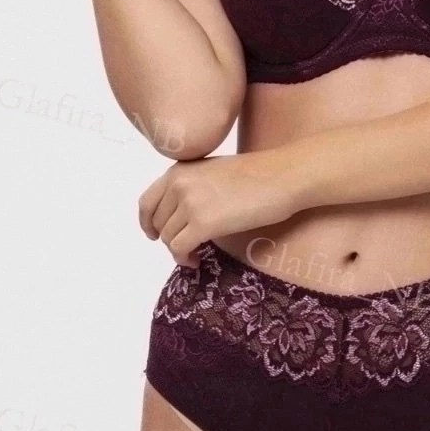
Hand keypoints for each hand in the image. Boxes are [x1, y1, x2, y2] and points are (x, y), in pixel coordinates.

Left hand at [137, 153, 295, 268]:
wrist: (283, 177)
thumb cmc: (259, 174)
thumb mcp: (214, 171)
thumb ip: (192, 186)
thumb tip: (181, 214)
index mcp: (179, 169)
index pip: (147, 201)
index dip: (147, 222)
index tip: (155, 234)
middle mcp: (179, 183)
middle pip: (157, 223)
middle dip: (168, 238)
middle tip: (187, 247)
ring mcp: (189, 202)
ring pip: (168, 238)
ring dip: (179, 251)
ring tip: (196, 255)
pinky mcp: (203, 223)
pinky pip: (179, 249)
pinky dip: (184, 259)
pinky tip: (197, 261)